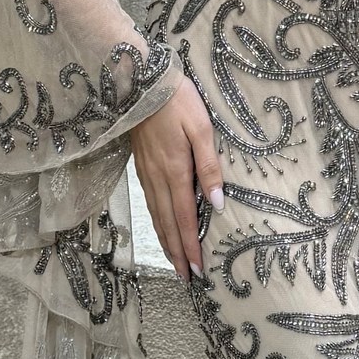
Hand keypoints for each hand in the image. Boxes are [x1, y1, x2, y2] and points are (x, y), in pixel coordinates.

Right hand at [130, 74, 224, 283]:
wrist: (140, 80)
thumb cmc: (177, 100)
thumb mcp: (202, 128)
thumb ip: (209, 166)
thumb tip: (217, 203)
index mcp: (175, 171)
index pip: (185, 218)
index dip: (191, 246)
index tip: (198, 270)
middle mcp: (157, 178)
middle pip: (167, 224)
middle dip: (177, 253)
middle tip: (187, 278)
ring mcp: (146, 173)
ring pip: (156, 216)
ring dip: (166, 241)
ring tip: (175, 261)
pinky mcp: (141, 166)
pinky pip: (150, 203)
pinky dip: (157, 222)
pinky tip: (162, 227)